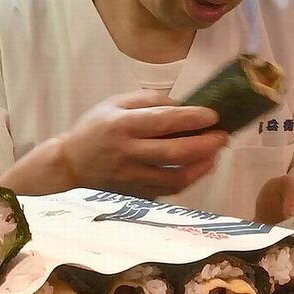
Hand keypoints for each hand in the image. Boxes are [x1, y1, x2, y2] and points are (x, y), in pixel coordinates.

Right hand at [59, 90, 227, 199]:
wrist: (70, 166)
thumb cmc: (94, 130)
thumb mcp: (113, 104)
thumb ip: (146, 99)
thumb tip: (180, 105)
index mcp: (121, 125)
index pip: (163, 121)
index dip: (192, 119)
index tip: (213, 116)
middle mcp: (127, 152)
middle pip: (174, 152)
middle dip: (205, 144)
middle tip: (222, 136)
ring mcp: (131, 177)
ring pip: (175, 176)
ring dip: (202, 165)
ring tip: (215, 154)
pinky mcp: (135, 194)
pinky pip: (168, 189)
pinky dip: (189, 179)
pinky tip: (199, 168)